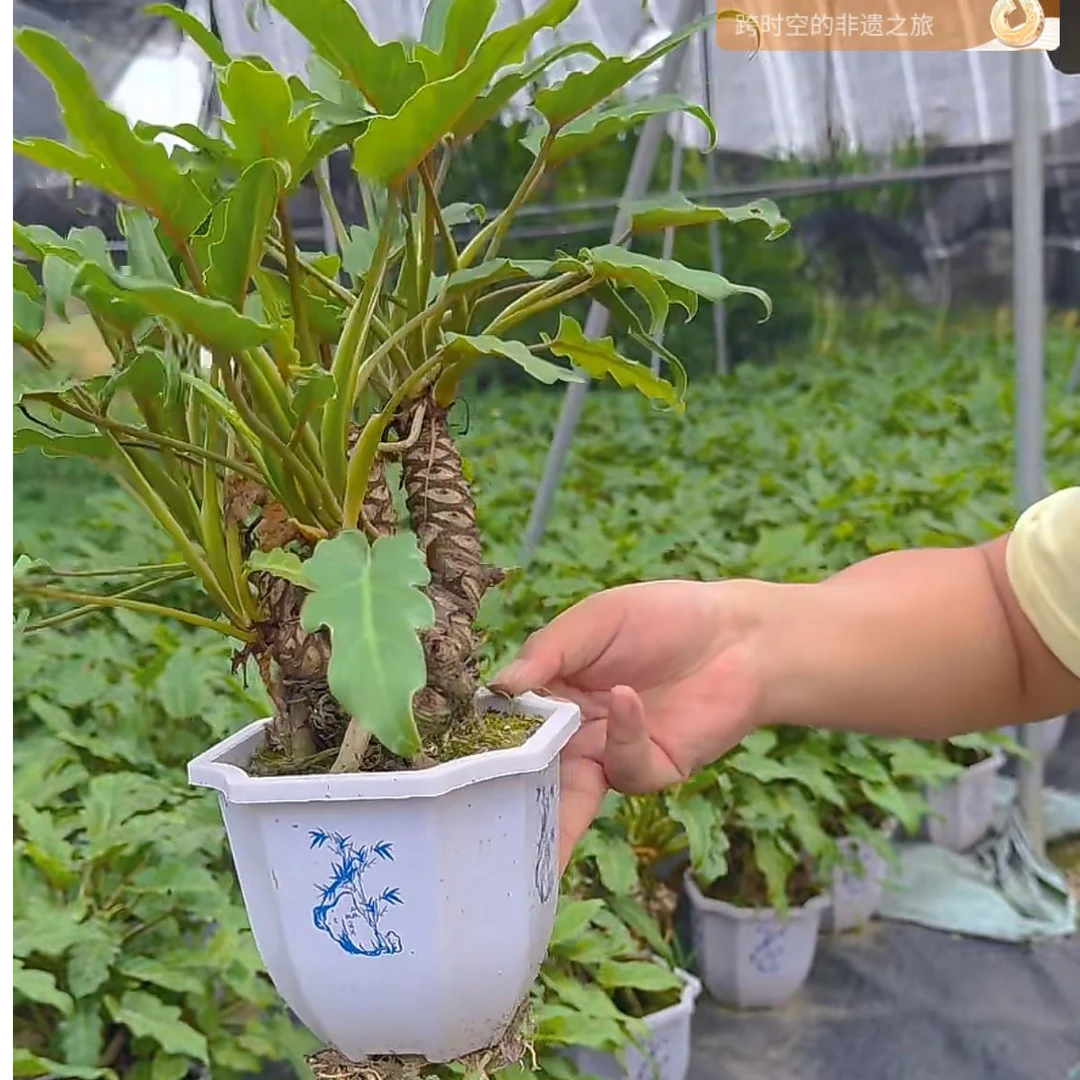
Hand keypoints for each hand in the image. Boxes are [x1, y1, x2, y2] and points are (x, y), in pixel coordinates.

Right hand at [492, 580, 765, 868]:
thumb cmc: (664, 616)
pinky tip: (625, 697)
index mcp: (553, 693)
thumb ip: (548, 651)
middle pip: (531, 773)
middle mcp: (575, 730)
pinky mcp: (650, 770)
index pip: (507, 726)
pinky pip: (623, 768)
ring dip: (549, 811)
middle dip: (504, 803)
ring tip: (521, 823)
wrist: (741, 635)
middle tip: (471, 831)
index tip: (452, 764)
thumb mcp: (597, 620)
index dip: (484, 744)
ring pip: (570, 796)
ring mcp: (611, 754)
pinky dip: (621, 733)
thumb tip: (499, 686)